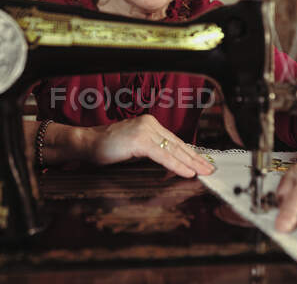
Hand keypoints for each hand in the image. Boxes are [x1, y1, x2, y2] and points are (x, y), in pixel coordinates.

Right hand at [84, 114, 214, 177]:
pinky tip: (188, 172)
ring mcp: (145, 130)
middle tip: (211, 167)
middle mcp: (150, 124)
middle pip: (178, 144)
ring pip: (174, 150)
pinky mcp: (140, 141)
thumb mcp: (134, 148)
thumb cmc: (106, 148)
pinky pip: (163, 156)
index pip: (175, 140)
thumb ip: (151, 151)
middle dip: (196, 157)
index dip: (190, 152)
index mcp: (149, 123)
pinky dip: (177, 165)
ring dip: (191, 163)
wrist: (86, 143)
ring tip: (204, 171)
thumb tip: (170, 162)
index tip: (202, 161)